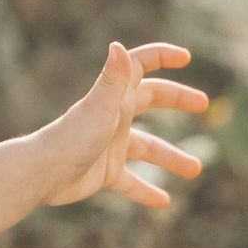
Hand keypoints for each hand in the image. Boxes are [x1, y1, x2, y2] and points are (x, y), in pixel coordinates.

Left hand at [37, 41, 208, 208]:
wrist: (43, 173)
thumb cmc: (72, 138)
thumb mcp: (100, 109)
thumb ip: (113, 80)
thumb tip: (118, 45)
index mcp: (116, 97)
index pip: (141, 65)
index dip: (162, 56)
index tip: (186, 58)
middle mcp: (115, 116)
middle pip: (152, 99)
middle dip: (178, 100)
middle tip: (204, 105)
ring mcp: (111, 145)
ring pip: (148, 147)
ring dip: (172, 157)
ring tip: (196, 170)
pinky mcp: (105, 171)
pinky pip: (131, 182)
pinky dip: (146, 191)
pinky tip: (163, 202)